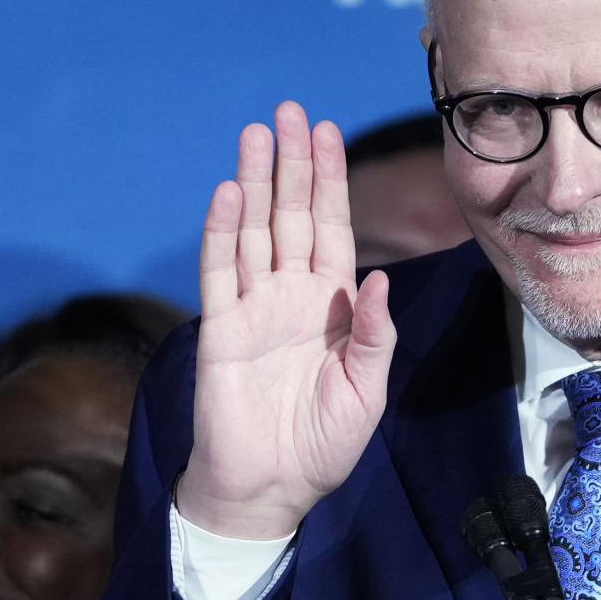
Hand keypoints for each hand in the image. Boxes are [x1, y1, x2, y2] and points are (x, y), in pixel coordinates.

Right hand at [177, 103, 396, 539]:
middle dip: (293, 165)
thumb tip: (381, 280)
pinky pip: (219, 272)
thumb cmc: (325, 446)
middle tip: (291, 111)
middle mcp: (292, 297)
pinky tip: (226, 194)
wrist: (271, 488)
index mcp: (334, 308)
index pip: (331, 230)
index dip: (330, 183)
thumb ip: (375, 337)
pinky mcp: (220, 329)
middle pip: (291, 217)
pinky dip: (222, 233)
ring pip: (253, 232)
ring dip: (254, 183)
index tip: (328, 134)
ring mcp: (253, 309)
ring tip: (256, 134)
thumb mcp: (367, 393)